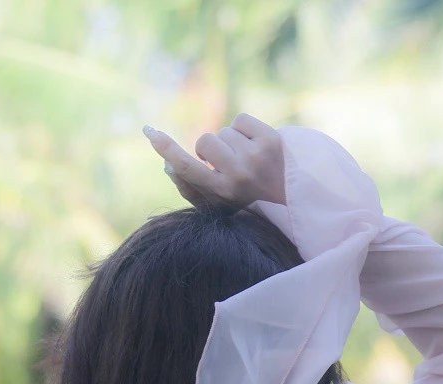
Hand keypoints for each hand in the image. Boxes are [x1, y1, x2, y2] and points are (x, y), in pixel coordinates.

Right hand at [143, 113, 285, 210]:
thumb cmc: (248, 201)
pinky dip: (245, 129)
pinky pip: (240, 120)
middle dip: (211, 148)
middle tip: (228, 163)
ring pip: (224, 131)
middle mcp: (237, 176)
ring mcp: (255, 157)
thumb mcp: (218, 203)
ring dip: (231, 141)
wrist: (292, 196)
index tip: (149, 133)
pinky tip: (255, 146)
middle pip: (205, 141)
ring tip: (247, 159)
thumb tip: (168, 166)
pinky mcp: (270, 139)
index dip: (167, 149)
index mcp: (222, 194)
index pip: (187, 168)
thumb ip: (191, 189)